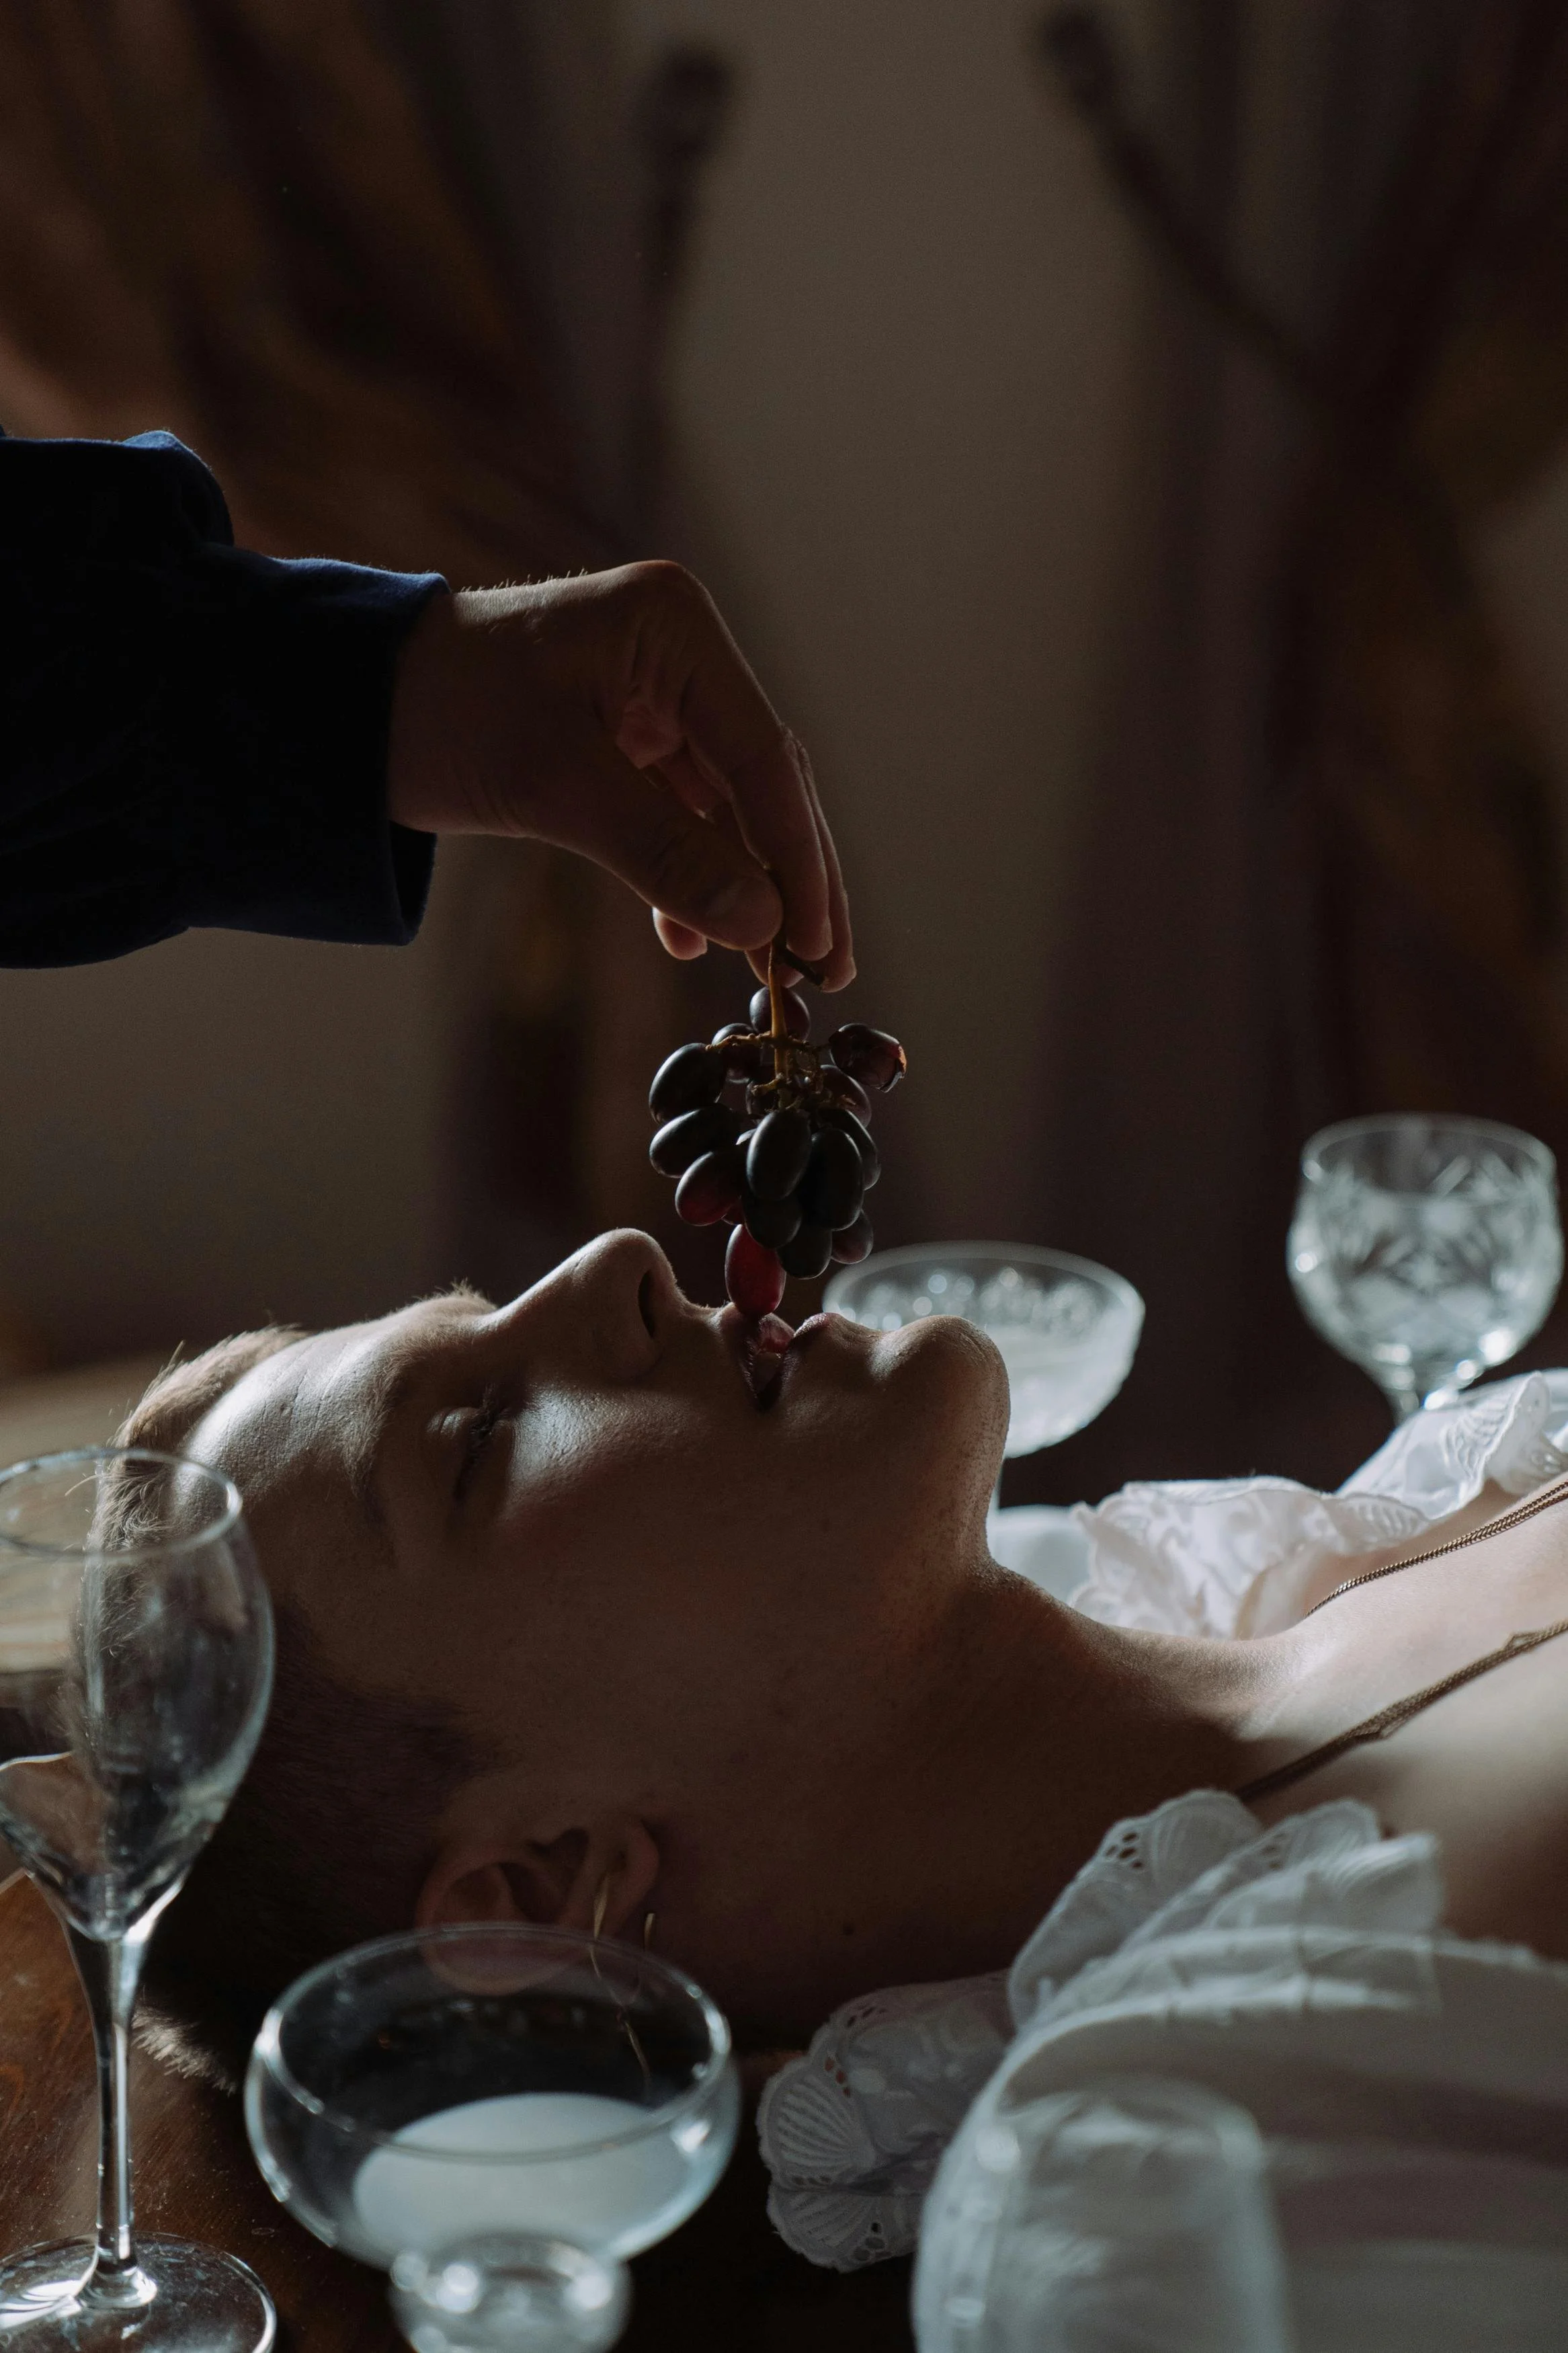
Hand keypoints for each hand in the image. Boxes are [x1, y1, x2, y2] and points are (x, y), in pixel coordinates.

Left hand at [388, 563, 852, 986]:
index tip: (817, 938)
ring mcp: (653, 691)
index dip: (798, 856)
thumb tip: (761, 924)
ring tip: (770, 967)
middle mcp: (676, 651)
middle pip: (762, 781)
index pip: (763, 756)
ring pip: (727, 806)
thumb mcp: (557, 788)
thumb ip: (666, 855)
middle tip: (823, 966)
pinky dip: (687, 874)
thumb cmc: (442, 715)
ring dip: (744, 886)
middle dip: (789, 878)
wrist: (344, 706)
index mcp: (673, 627)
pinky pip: (678, 812)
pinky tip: (687, 939)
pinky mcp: (623, 733)